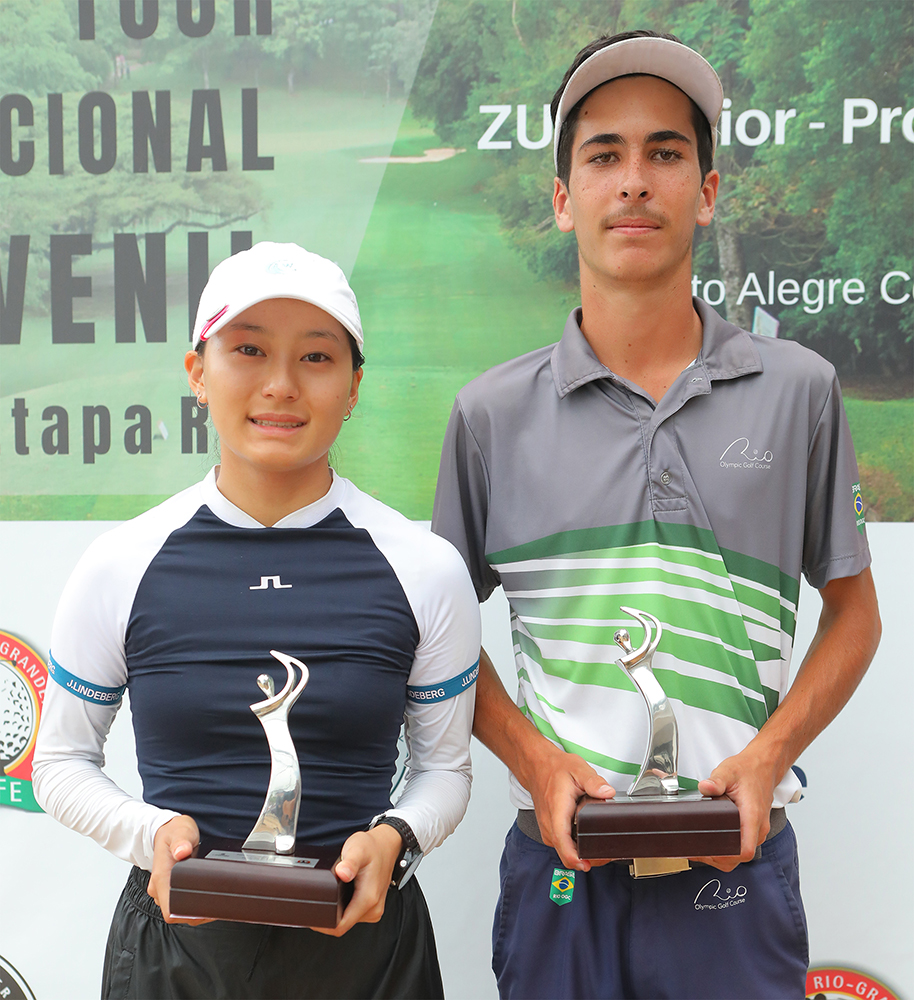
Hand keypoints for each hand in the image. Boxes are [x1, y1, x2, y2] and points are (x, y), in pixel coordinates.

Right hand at [149, 814, 211, 924]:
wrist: (168, 830)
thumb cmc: (174, 831)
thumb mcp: (181, 831)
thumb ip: (181, 841)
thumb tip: (181, 852)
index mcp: (161, 877)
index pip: (169, 909)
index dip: (187, 915)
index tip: (205, 911)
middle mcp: (159, 887)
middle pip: (175, 913)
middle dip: (194, 914)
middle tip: (215, 907)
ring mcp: (162, 889)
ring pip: (176, 910)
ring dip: (193, 910)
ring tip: (212, 904)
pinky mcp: (168, 888)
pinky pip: (177, 903)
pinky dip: (190, 904)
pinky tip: (204, 899)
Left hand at [312, 823, 402, 936]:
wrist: (386, 845)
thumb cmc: (372, 847)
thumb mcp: (358, 849)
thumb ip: (350, 862)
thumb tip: (342, 873)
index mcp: (368, 898)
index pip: (341, 926)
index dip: (323, 925)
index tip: (311, 916)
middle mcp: (373, 908)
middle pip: (342, 925)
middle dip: (327, 917)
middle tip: (320, 897)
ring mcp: (373, 909)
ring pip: (347, 921)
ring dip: (336, 912)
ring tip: (333, 892)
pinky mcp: (372, 907)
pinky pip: (353, 915)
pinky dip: (344, 908)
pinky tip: (342, 894)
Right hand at [524, 743, 614, 871]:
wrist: (537, 766)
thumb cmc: (555, 768)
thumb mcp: (578, 769)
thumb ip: (594, 782)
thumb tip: (607, 793)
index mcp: (557, 809)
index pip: (562, 840)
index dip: (573, 857)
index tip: (585, 864)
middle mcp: (549, 823)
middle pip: (564, 852)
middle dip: (584, 860)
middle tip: (605, 856)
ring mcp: (547, 828)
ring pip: (562, 851)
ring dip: (579, 855)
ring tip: (599, 850)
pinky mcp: (549, 829)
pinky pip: (561, 846)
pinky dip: (573, 849)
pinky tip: (585, 842)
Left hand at [694, 751, 776, 871]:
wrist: (762, 767)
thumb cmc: (748, 770)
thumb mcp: (728, 772)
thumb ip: (716, 781)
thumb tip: (705, 787)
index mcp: (752, 817)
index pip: (745, 851)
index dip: (726, 857)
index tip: (709, 853)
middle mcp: (758, 827)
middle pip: (740, 857)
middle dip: (719, 859)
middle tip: (698, 852)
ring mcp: (757, 830)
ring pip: (741, 854)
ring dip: (723, 856)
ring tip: (702, 849)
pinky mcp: (754, 829)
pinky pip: (743, 846)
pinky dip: (728, 849)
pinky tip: (713, 843)